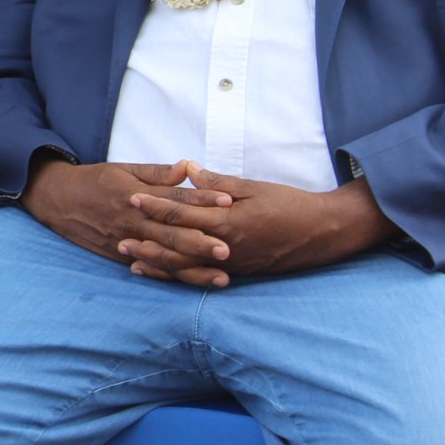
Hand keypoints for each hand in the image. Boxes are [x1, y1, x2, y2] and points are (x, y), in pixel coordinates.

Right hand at [20, 156, 218, 276]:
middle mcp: (131, 219)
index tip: (229, 201)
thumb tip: (188, 169)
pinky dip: (170, 277)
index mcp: (134, 194)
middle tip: (228, 248)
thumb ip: (157, 172)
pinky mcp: (119, 255)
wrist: (56, 199)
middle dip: (200, 242)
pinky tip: (191, 283)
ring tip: (221, 276)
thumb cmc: (94, 180)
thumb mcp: (123, 169)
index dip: (201, 199)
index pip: (173, 197)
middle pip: (170, 232)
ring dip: (193, 267)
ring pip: (163, 256)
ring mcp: (125, 240)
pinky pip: (149, 268)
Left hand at [122, 168, 396, 284]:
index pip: (183, 212)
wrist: (325, 232)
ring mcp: (233, 263)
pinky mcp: (241, 273)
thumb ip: (217, 182)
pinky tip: (162, 274)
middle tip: (118, 235)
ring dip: (157, 262)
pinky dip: (179, 276)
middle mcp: (227, 245)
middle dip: (147, 239)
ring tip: (130, 258)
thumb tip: (186, 168)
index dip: (155, 205)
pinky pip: (202, 277)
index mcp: (228, 220)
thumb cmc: (291, 204)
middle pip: (178, 243)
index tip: (131, 198)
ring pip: (187, 265)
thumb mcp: (254, 187)